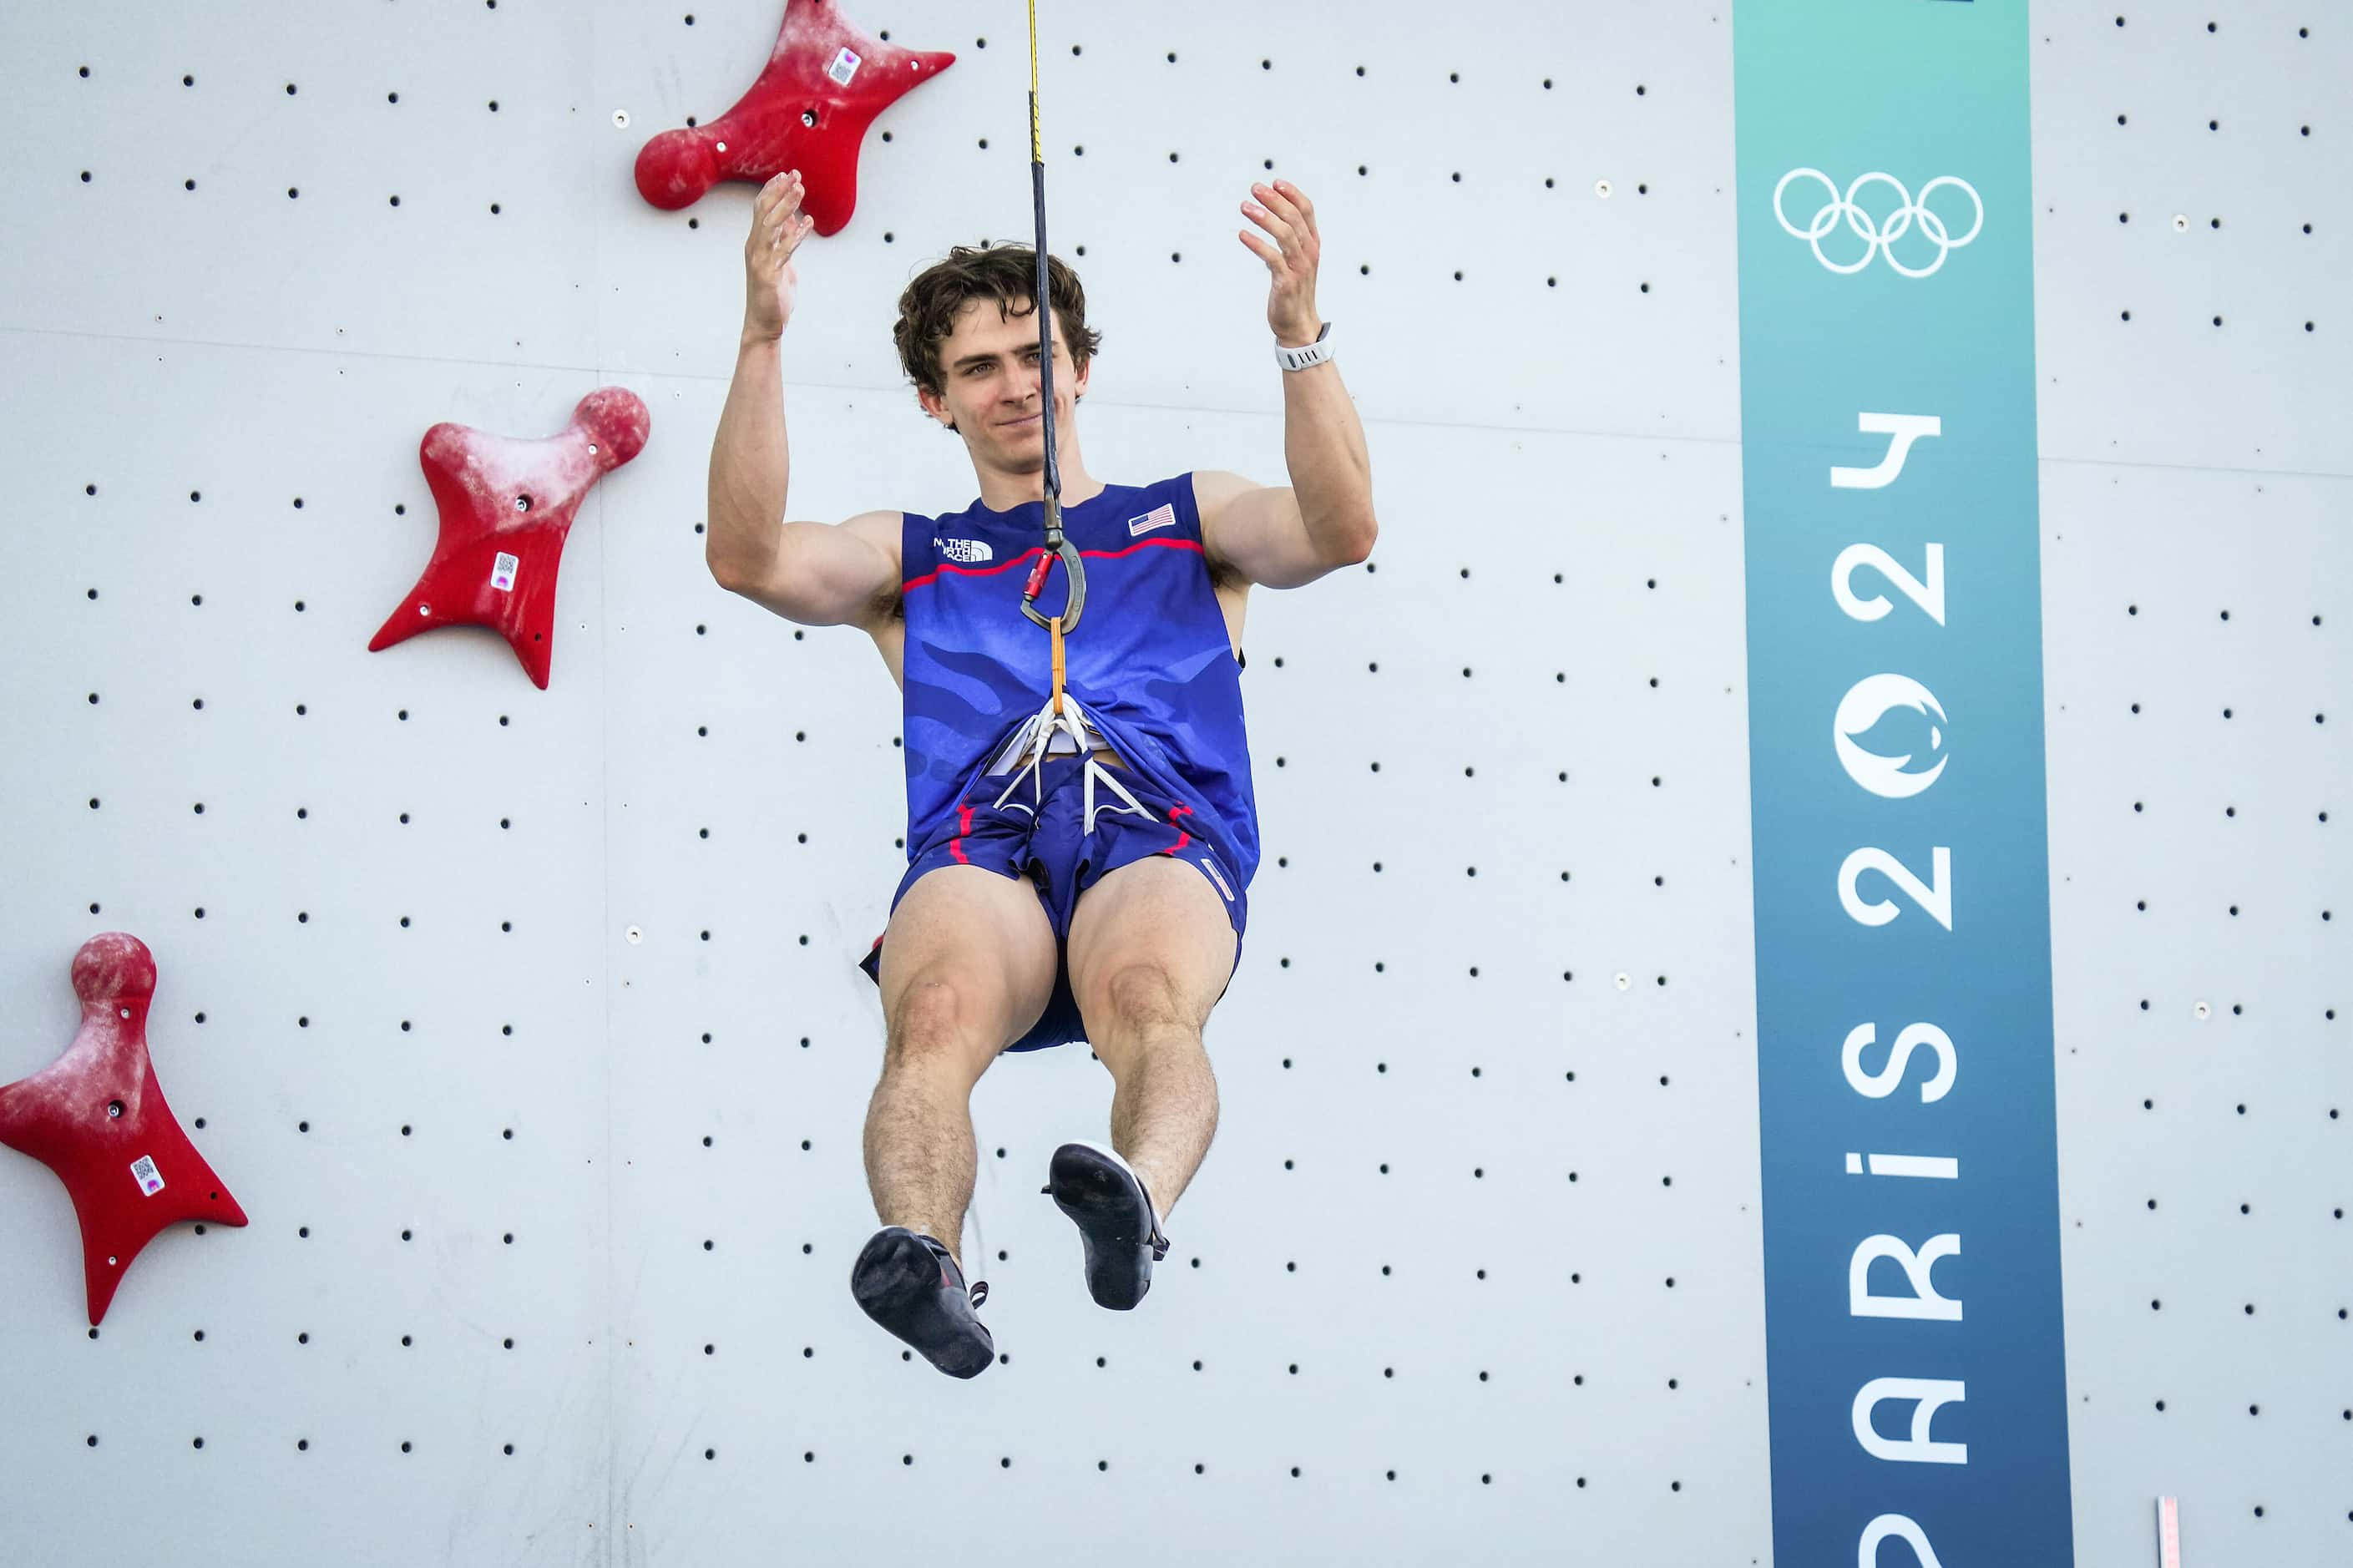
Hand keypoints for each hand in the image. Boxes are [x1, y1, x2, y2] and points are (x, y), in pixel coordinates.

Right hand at [743, 170, 813, 341]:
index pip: (761, 209)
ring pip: (771, 225)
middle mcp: (755, 247)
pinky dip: (795, 234)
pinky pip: (783, 250)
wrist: (764, 323)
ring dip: (786, 206)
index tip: (787, 174)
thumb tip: (792, 218)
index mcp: (756, 242)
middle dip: (780, 191)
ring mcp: (760, 260)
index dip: (773, 190)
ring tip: (800, 189)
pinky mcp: (768, 274)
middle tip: (796, 174)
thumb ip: (784, 239)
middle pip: (764, 211)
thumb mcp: (780, 260)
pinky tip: (808, 223)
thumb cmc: (772, 293)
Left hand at [1237, 179, 1321, 346]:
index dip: (1292, 194)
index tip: (1274, 182)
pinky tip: (1242, 235)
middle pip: (1293, 217)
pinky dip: (1256, 244)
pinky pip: (1271, 258)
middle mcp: (1308, 252)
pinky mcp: (1286, 282)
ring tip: (1245, 207)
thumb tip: (1270, 217)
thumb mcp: (1296, 260)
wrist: (1299, 325)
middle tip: (1254, 189)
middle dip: (1273, 200)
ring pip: (1284, 234)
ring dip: (1263, 217)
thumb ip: (1288, 239)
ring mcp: (1299, 267)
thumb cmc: (1295, 290)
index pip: (1306, 210)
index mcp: (1312, 243)